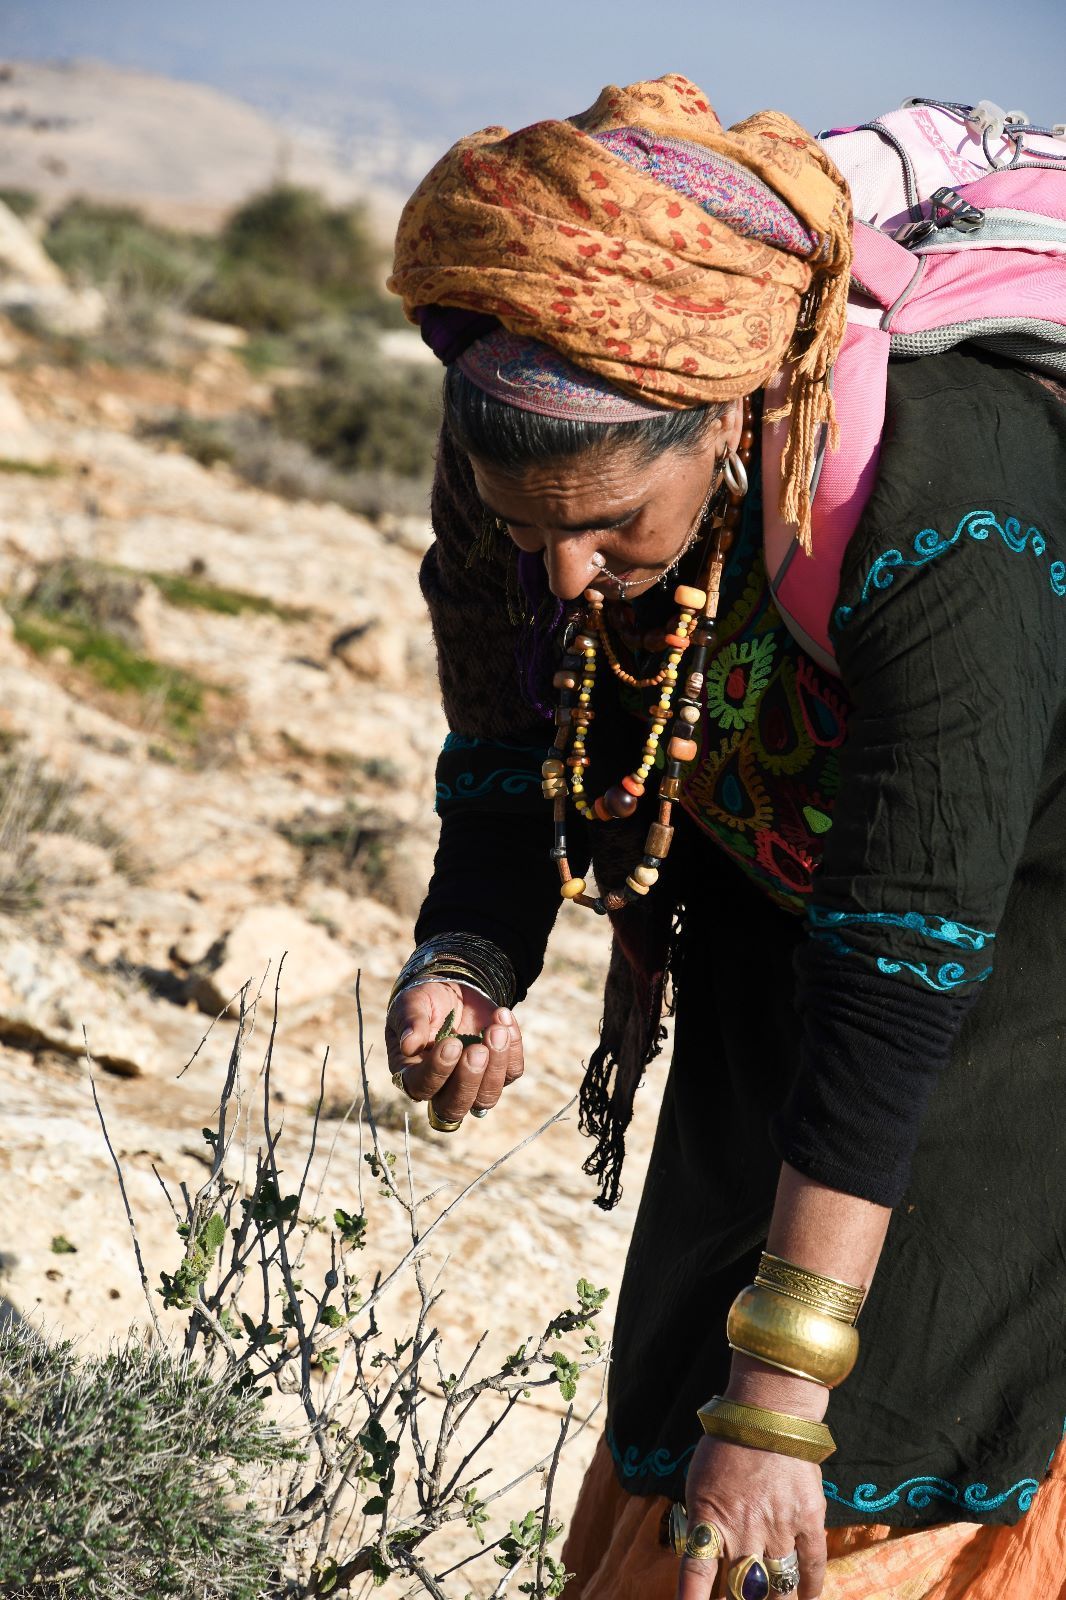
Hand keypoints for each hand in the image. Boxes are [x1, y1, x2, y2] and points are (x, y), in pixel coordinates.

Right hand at [384, 980, 523, 1121]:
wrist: (453, 990)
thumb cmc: (425, 1002)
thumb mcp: (412, 1004)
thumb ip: (410, 1022)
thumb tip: (409, 1045)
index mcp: (413, 1074)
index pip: (423, 1087)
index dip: (438, 1071)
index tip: (451, 1043)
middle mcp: (443, 1087)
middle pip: (455, 1106)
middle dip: (469, 1079)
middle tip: (478, 1049)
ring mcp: (474, 1082)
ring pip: (487, 1097)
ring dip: (496, 1066)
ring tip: (497, 1031)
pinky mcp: (498, 1070)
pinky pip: (512, 1072)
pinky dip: (514, 1048)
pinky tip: (504, 1020)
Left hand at [676, 1362, 828, 1599]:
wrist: (768, 1413)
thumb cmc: (725, 1445)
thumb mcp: (698, 1483)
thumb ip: (701, 1522)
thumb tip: (699, 1554)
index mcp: (711, 1520)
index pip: (696, 1575)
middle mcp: (744, 1531)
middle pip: (742, 1591)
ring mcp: (779, 1528)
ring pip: (778, 1586)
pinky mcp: (809, 1519)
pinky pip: (811, 1565)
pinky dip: (809, 1588)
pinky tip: (806, 1599)